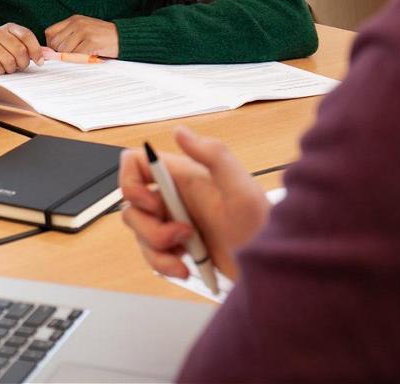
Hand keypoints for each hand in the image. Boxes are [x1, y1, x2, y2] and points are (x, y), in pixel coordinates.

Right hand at [0, 23, 42, 74]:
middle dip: (23, 63)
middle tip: (19, 66)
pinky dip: (0, 71)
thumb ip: (31, 48)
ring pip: (9, 61)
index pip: (27, 36)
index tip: (40, 62)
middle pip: (20, 51)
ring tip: (7, 67)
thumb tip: (50, 54)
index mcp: (9, 27)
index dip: (36, 50)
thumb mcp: (14, 44)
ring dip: (10, 69)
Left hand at [44, 15, 118, 56]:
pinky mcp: (91, 42)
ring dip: (71, 57)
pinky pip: (76, 55)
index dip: (51, 45)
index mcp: (73, 19)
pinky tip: (87, 57)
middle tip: (72, 56)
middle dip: (60, 53)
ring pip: (64, 50)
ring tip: (82, 56)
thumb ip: (69, 36)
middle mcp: (77, 23)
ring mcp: (84, 32)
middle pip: (55, 43)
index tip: (59, 52)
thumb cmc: (103, 37)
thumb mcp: (84, 30)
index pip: (50, 32)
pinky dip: (79, 60)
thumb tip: (51, 51)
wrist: (124, 38)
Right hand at [119, 127, 268, 281]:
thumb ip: (214, 155)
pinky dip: (163, 264)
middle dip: (149, 228)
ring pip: (138, 233)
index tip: (151, 204)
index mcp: (182, 175)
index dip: (130, 183)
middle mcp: (173, 196)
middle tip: (182, 234)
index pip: (134, 163)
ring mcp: (172, 221)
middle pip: (131, 205)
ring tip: (187, 254)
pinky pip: (150, 254)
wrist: (269, 267)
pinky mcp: (175, 245)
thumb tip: (181, 131)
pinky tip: (185, 267)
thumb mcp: (241, 189)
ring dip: (157, 249)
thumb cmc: (262, 226)